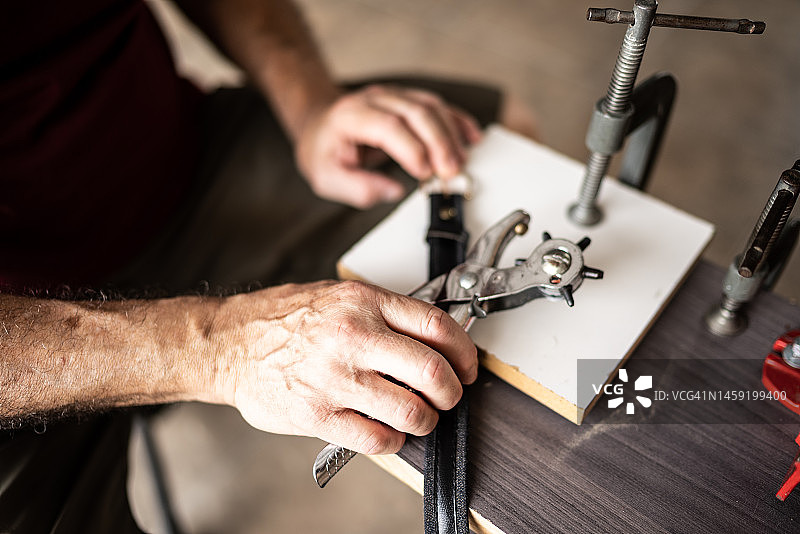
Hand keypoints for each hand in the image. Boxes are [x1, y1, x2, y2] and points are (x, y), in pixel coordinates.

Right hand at [208, 280, 477, 453]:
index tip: (468, 366)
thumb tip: (431, 334)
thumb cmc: (281, 319)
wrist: (230, 344)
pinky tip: (388, 432)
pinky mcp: (318, 414)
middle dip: (453, 392)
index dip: (465, 351)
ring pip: (411, 410)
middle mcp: (353, 337)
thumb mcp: (338, 296)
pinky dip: (393, 441)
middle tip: (449, 397)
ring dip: (426, 421)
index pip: (437, 325)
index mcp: (363, 303)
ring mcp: (335, 377)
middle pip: (433, 371)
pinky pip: (377, 438)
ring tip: (419, 417)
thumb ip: (384, 312)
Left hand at [295, 84, 482, 208]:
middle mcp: (375, 99)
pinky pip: (439, 105)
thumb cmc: (324, 150)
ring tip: (460, 163)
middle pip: (417, 112)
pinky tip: (471, 138)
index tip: (424, 174)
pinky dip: (457, 121)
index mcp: (351, 115)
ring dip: (451, 135)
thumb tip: (393, 192)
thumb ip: (358, 188)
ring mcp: (394, 95)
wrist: (320, 125)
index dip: (412, 149)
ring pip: (432, 106)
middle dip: (439, 143)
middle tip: (450, 172)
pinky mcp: (409, 100)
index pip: (389, 126)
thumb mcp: (327, 178)